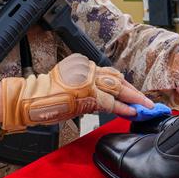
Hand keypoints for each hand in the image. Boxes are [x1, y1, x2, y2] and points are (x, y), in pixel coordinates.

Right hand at [1, 54, 153, 132]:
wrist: (31, 99)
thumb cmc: (46, 95)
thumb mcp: (70, 82)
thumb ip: (88, 85)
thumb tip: (107, 96)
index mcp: (85, 65)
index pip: (111, 75)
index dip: (125, 86)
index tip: (135, 93)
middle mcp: (88, 69)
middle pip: (117, 80)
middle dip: (134, 92)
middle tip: (147, 101)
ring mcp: (88, 80)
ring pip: (117, 89)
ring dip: (133, 98)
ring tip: (145, 107)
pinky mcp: (86, 93)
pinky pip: (109, 102)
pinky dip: (121, 107)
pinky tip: (131, 112)